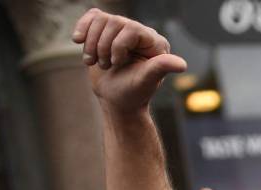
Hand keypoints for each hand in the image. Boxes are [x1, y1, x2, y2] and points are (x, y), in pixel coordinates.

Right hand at [72, 9, 186, 114]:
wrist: (116, 100)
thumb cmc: (133, 93)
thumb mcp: (146, 81)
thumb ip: (161, 68)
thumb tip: (182, 65)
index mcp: (154, 43)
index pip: (131, 28)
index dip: (118, 45)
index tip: (117, 63)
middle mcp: (140, 34)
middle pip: (113, 22)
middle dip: (103, 46)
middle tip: (106, 66)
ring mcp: (122, 32)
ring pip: (100, 20)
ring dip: (91, 43)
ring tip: (95, 62)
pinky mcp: (105, 32)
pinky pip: (92, 18)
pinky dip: (82, 28)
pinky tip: (78, 41)